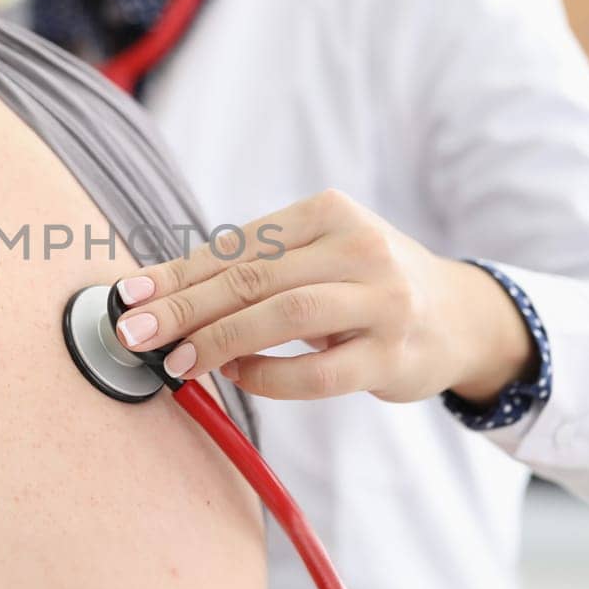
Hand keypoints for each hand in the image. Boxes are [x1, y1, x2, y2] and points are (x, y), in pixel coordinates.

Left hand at [109, 190, 534, 404]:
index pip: (238, 244)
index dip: (177, 272)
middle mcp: (359, 247)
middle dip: (185, 306)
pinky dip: (270, 375)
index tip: (129, 296)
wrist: (459, 316)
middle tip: (136, 332)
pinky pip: (320, 372)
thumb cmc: (365, 284)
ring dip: (221, 339)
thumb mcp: (319, 255)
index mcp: (328, 212)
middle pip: (254, 277)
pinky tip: (238, 376)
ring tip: (178, 360)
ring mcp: (382, 301)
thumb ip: (254, 268)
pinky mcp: (393, 354)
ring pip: (286, 315)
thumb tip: (158, 294)